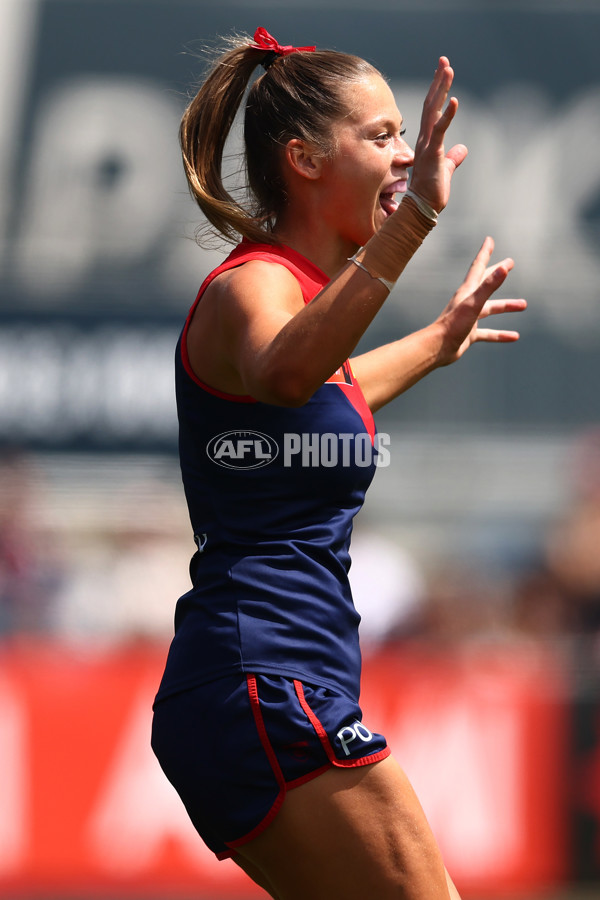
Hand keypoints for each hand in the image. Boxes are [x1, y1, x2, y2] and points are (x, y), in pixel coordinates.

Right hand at [409, 57, 467, 212]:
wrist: (422, 208)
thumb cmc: (432, 192)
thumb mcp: (446, 170)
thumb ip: (453, 158)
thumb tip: (462, 150)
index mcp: (428, 141)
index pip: (432, 110)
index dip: (438, 90)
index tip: (443, 72)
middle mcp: (424, 139)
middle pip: (430, 103)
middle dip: (438, 81)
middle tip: (444, 60)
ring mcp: (427, 145)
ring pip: (432, 111)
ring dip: (441, 89)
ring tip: (448, 69)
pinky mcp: (432, 153)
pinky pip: (440, 130)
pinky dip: (447, 115)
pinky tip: (455, 100)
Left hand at [434, 236, 526, 365]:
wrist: (437, 348)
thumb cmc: (453, 325)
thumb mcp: (474, 303)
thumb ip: (489, 286)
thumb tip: (504, 268)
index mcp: (467, 291)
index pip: (478, 267)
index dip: (485, 252)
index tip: (489, 240)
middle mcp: (468, 302)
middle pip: (485, 283)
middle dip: (497, 272)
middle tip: (510, 263)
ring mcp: (469, 318)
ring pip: (490, 309)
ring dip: (506, 306)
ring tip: (523, 304)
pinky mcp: (469, 333)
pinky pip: (488, 333)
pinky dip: (500, 334)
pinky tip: (514, 337)